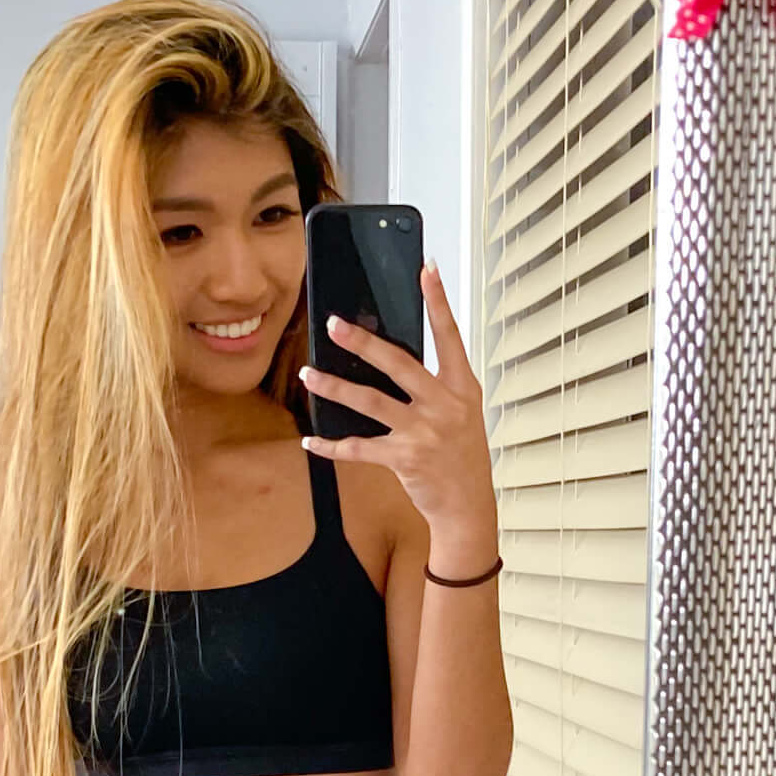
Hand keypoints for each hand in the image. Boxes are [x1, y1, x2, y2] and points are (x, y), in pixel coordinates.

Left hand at [299, 264, 498, 568]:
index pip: (449, 336)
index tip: (427, 270)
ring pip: (370, 402)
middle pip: (398, 364)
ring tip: (307, 373)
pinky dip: (331, 446)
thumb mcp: (460, 411)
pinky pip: (359, 448)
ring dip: (334, 387)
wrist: (468, 505)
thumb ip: (434, 384)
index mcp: (461, 387)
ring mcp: (423, 432)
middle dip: (363, 342)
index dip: (438, 301)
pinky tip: (311, 440)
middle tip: (334, 324)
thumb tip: (390, 356)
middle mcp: (444, 406)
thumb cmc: (461, 454)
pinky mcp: (404, 458)